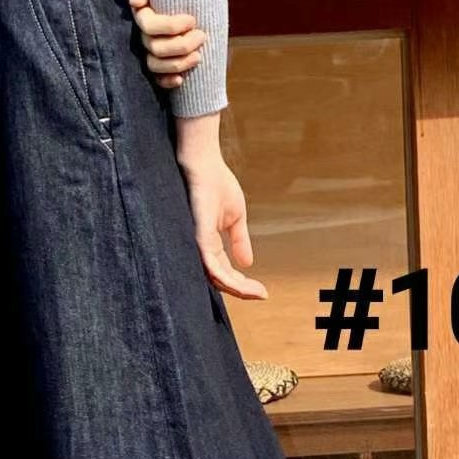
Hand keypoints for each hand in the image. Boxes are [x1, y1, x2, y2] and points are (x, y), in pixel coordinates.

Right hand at [129, 0, 205, 88]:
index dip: (171, 26)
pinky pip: (156, 80)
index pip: (150, 26)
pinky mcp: (159, 66)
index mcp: (144, 16)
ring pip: (155, 65)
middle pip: (156, 48)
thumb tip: (136, 2)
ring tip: (199, 56)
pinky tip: (181, 80)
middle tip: (202, 36)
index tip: (192, 20)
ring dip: (179, 64)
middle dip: (182, 45)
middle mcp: (145, 36)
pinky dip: (168, 82)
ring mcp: (150, 52)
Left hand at [175, 118, 267, 301]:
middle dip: (242, 290)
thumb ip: (239, 240)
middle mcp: (199, 248)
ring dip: (238, 289)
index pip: (224, 272)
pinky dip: (229, 279)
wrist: (205, 164)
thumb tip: (248, 263)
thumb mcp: (235, 218)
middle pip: (219, 280)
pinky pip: (212, 267)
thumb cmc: (215, 184)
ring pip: (216, 278)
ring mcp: (196, 244)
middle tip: (261, 295)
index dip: (242, 283)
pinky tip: (245, 283)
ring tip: (257, 293)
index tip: (262, 291)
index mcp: (208, 244)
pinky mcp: (198, 238)